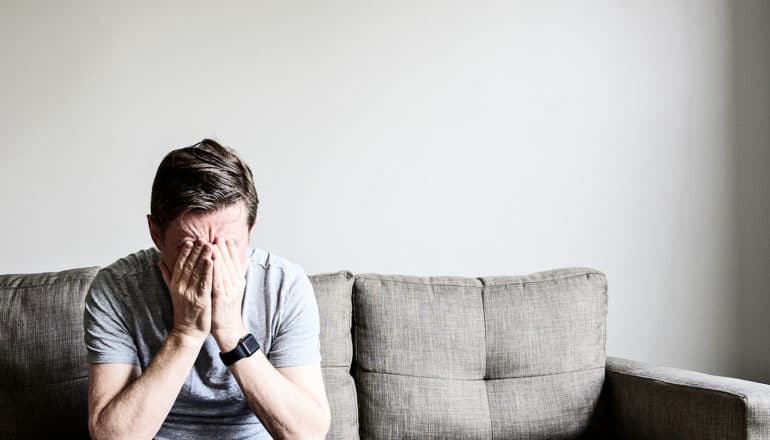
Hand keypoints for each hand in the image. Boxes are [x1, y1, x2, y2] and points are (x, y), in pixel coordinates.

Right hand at [158, 238, 212, 342]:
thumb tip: (160, 261)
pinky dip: (208, 271)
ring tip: (209, 245)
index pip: (180, 264)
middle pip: (189, 265)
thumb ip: (167, 275)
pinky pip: (205, 282)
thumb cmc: (183, 311)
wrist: (187, 331)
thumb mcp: (173, 291)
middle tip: (202, 238)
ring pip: (197, 272)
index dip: (185, 252)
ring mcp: (191, 293)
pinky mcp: (201, 299)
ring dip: (203, 257)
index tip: (190, 241)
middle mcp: (181, 287)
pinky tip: (212, 261)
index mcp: (175, 284)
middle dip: (196, 251)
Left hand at [210, 236, 247, 351]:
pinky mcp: (221, 298)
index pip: (235, 263)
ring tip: (215, 244)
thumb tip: (242, 261)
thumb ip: (234, 275)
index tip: (226, 239)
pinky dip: (214, 270)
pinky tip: (211, 261)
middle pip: (230, 264)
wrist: (228, 329)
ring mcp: (229, 291)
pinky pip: (217, 281)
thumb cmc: (226, 310)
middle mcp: (235, 285)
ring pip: (224, 271)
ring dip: (220, 257)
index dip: (230, 251)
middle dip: (224, 250)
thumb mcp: (232, 290)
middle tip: (219, 237)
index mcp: (237, 282)